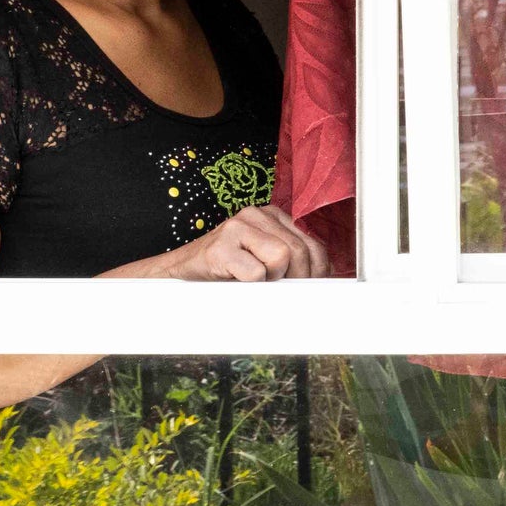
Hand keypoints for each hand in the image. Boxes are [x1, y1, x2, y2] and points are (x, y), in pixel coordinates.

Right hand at [155, 204, 329, 280]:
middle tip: (280, 290)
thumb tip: (323, 279)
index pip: (312, 245)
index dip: (316, 272)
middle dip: (296, 279)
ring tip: (253, 281)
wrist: (181, 271)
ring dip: (271, 280)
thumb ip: (292, 259)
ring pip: (281, 257)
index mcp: (273, 215)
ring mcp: (237, 227)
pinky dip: (251, 285)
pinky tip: (236, 280)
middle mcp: (257, 214)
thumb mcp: (265, 257)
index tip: (309, 288)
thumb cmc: (228, 268)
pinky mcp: (220, 247)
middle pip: (298, 251)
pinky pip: (255, 273)